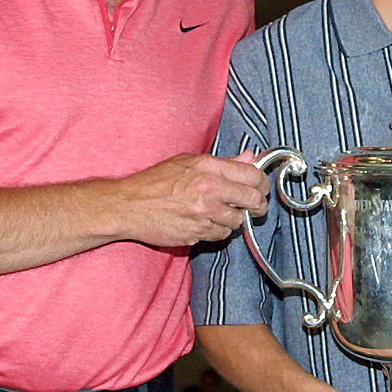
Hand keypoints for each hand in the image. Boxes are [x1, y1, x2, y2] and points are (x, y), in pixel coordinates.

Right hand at [112, 150, 269, 246]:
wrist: (129, 205)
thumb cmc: (156, 182)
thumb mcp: (189, 161)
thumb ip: (225, 162)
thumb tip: (251, 157)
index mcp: (209, 168)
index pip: (253, 176)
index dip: (262, 183)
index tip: (261, 188)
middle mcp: (209, 190)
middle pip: (254, 200)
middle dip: (258, 205)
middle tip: (254, 206)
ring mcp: (204, 214)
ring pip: (238, 221)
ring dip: (234, 219)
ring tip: (218, 212)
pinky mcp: (197, 234)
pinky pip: (220, 235)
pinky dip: (217, 230)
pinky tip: (204, 222)